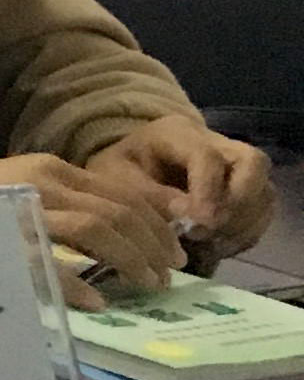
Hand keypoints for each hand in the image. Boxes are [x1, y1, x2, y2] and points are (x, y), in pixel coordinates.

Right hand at [0, 155, 184, 307]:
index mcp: (50, 169)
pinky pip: (50, 259)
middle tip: (169, 274)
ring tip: (146, 285)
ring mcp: (21, 205)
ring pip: (99, 228)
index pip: (124, 192)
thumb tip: (112, 239)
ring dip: (132, 260)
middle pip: (120, 210)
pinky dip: (78, 283)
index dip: (159, 222)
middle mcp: (43, 180)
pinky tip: (95, 301)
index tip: (176, 250)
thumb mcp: (18, 194)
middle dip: (155, 245)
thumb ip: (60, 206)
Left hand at [81, 114, 278, 257]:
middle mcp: (216, 143)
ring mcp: (235, 166)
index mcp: (177, 133)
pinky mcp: (244, 189)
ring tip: (208, 243)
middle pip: (253, 163)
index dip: (208, 191)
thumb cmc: (117, 171)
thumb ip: (148, 195)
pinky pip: (262, 212)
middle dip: (240, 202)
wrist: (127, 169)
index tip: (197, 223)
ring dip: (242, 223)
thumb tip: (186, 216)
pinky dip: (244, 233)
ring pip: (264, 190)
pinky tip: (216, 246)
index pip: (208, 157)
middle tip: (209, 230)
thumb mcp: (115, 179)